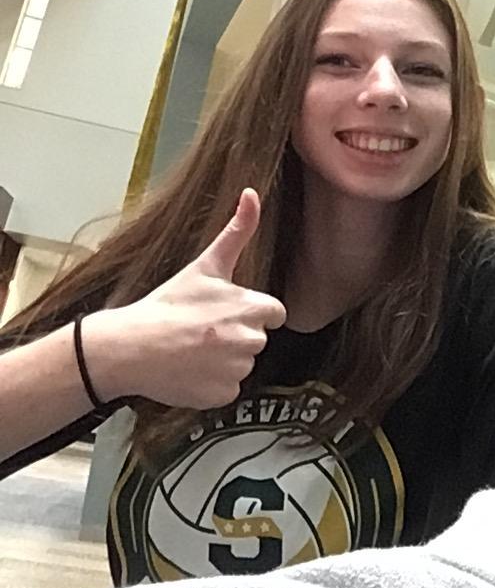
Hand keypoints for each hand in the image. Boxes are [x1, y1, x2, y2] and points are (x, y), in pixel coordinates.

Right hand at [81, 188, 286, 408]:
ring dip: (224, 360)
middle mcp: (251, 340)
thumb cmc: (167, 304)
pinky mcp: (223, 395)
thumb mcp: (206, 265)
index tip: (224, 313)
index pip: (274, 314)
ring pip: (242, 364)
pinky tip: (189, 371)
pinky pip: (227, 389)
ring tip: (191, 350)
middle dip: (236, 335)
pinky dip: (212, 384)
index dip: (251, 312)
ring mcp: (237, 370)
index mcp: (251, 308)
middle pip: (257, 339)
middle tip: (202, 331)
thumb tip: (252, 192)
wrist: (128, 346)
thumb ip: (238, 230)